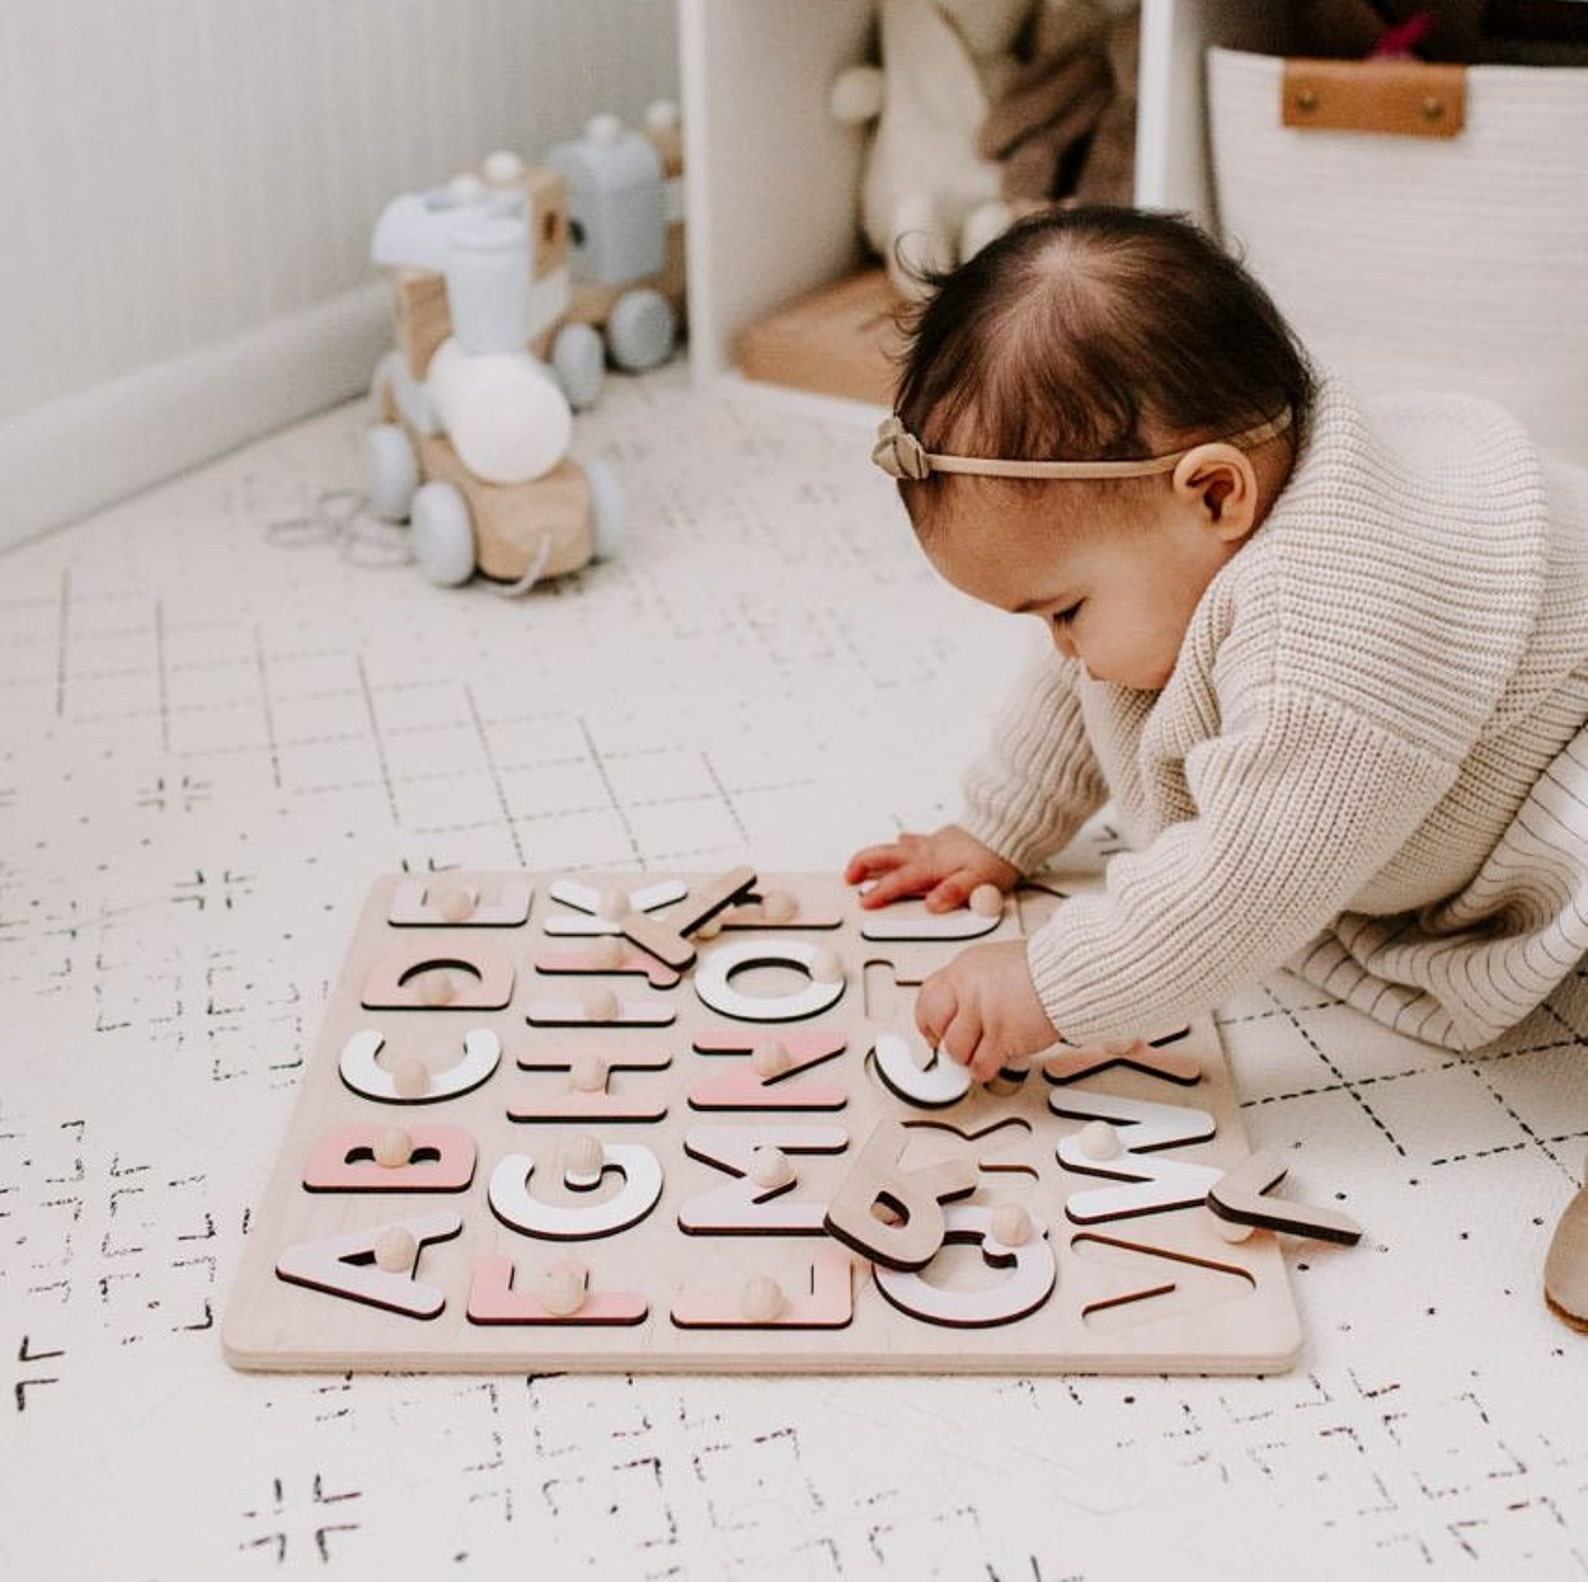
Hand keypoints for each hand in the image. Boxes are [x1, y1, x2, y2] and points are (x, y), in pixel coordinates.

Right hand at [845, 824, 1018, 911]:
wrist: (1010, 826)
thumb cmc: (998, 855)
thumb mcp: (981, 881)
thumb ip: (954, 892)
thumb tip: (932, 904)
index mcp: (934, 865)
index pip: (899, 880)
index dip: (879, 892)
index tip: (864, 901)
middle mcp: (928, 852)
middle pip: (885, 855)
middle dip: (862, 864)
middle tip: (849, 876)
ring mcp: (933, 843)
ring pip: (895, 847)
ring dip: (876, 855)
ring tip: (863, 864)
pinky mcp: (942, 838)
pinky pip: (914, 840)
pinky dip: (901, 843)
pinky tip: (901, 843)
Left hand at [914, 941, 1058, 1082]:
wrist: (1070, 974)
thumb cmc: (1045, 970)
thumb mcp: (995, 964)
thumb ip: (974, 985)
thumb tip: (959, 1009)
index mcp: (964, 968)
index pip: (927, 997)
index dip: (929, 1020)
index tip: (935, 1032)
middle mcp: (968, 988)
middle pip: (935, 1023)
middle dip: (945, 1040)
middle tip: (958, 1046)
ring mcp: (984, 1012)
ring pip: (956, 1049)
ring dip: (968, 1057)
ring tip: (983, 1051)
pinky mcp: (1001, 1036)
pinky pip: (981, 1064)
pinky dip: (985, 1069)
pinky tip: (994, 1062)